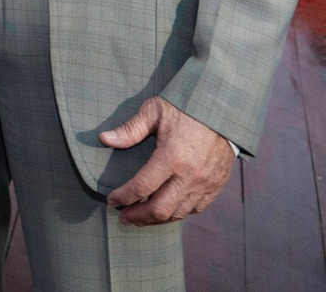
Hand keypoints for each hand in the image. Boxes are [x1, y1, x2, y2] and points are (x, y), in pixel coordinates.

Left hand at [101, 97, 234, 224]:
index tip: (111, 201)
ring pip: (178, 213)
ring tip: (140, 218)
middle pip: (160, 209)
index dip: (123, 197)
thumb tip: (104, 139)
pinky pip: (196, 209)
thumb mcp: (154, 112)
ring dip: (157, 219)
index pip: (141, 187)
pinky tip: (166, 211)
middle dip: (138, 216)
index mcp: (171, 157)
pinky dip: (178, 213)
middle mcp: (190, 176)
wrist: (223, 110)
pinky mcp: (217, 185)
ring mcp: (205, 183)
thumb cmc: (185, 108)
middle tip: (123, 217)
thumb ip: (129, 130)